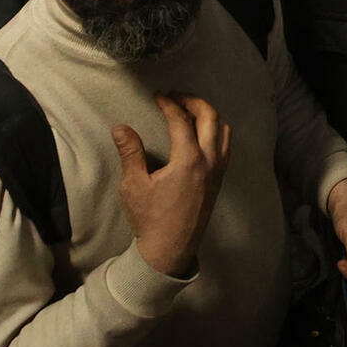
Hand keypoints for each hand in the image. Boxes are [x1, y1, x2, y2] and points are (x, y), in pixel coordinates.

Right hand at [114, 93, 231, 278]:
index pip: (181, 120)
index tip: (158, 96)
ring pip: (223, 130)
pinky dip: (216, 130)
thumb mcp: (133, 186)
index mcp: (189, 160)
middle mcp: (209, 161)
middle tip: (175, 97)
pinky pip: (225, 145)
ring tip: (188, 110)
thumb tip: (120, 127)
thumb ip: (130, 153)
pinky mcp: (219, 180)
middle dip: (193, 101)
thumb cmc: (150, 219)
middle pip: (210, 117)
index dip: (169, 104)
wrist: (170, 249)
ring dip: (208, 114)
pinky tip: (201, 133)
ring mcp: (218, 170)